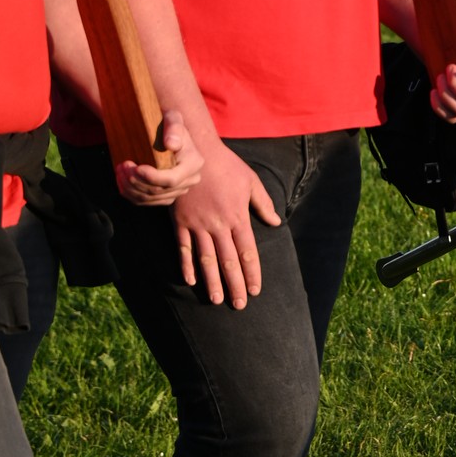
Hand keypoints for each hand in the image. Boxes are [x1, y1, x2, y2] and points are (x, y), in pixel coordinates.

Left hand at [115, 109, 204, 205]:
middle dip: (136, 182)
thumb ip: (174, 127)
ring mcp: (178, 190)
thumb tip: (171, 144)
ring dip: (130, 188)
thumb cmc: (168, 124)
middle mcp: (190, 180)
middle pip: (159, 191)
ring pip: (150, 198)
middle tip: (122, 166)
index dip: (152, 178)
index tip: (135, 167)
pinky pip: (147, 202)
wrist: (166, 134)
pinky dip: (131, 194)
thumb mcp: (172, 118)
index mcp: (194, 163)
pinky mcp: (167, 195)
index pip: (172, 179)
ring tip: (120, 171)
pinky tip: (122, 181)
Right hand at [171, 140, 280, 308]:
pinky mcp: (180, 221)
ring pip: (206, 259)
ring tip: (217, 299)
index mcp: (237, 216)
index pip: (247, 252)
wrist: (194, 151)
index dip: (252, 273)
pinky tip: (191, 281)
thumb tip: (275, 222)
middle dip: (235, 285)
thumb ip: (263, 204)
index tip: (255, 290)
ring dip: (212, 282)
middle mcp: (218, 225)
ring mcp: (197, 224)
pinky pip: (184, 248)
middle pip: (228, 261)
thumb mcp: (250, 181)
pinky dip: (187, 265)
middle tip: (238, 305)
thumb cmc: (226, 165)